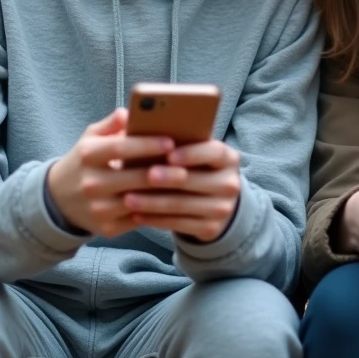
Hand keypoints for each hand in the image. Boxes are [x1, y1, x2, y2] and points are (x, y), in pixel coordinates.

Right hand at [45, 108, 175, 237]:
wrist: (60, 200)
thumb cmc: (85, 162)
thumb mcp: (90, 138)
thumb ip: (110, 124)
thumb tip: (128, 112)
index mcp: (88, 155)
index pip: (120, 148)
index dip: (146, 145)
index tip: (170, 142)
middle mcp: (91, 183)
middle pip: (133, 178)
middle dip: (162, 173)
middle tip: (186, 168)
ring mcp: (98, 209)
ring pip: (139, 202)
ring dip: (163, 195)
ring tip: (185, 186)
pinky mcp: (107, 229)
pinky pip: (139, 220)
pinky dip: (157, 212)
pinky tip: (174, 203)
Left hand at [121, 139, 241, 242]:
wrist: (215, 204)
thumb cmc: (195, 169)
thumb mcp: (196, 154)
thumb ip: (178, 142)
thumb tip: (142, 128)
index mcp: (228, 158)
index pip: (214, 152)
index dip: (192, 153)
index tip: (169, 155)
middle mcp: (230, 184)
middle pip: (195, 180)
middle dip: (166, 179)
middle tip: (143, 176)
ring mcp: (222, 209)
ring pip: (182, 205)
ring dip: (152, 202)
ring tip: (128, 198)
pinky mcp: (211, 229)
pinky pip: (178, 224)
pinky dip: (155, 219)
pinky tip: (136, 214)